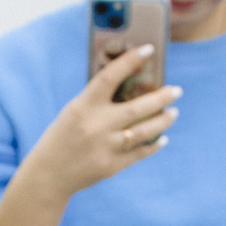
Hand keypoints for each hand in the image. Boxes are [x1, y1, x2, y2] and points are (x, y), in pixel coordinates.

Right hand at [0, 48, 179, 225]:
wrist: (48, 175)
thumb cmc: (61, 137)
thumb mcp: (73, 112)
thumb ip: (97, 101)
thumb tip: (132, 88)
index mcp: (83, 106)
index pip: (110, 77)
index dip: (130, 61)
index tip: (149, 49)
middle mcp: (96, 126)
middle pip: (137, 107)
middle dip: (162, 97)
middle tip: (177, 90)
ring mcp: (105, 147)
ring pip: (144, 131)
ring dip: (163, 120)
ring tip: (173, 112)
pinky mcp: (111, 166)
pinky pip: (140, 153)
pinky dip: (153, 145)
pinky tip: (162, 138)